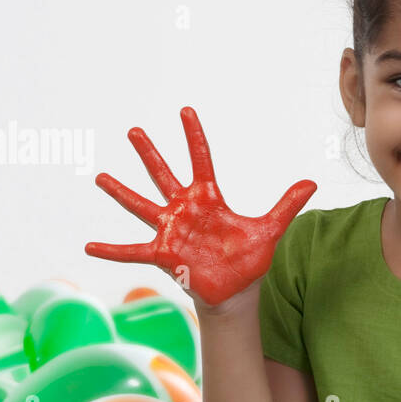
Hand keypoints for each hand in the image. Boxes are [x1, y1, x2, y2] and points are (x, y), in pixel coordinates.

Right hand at [84, 106, 316, 309]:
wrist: (236, 291)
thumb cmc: (248, 260)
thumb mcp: (269, 229)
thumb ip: (286, 204)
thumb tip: (312, 182)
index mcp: (209, 198)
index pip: (200, 159)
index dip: (193, 136)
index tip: (185, 110)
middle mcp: (185, 209)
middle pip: (164, 175)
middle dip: (150, 153)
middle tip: (134, 130)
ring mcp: (171, 230)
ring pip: (142, 205)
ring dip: (121, 192)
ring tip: (100, 177)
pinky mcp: (163, 254)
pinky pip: (132, 251)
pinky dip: (112, 250)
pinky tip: (88, 246)